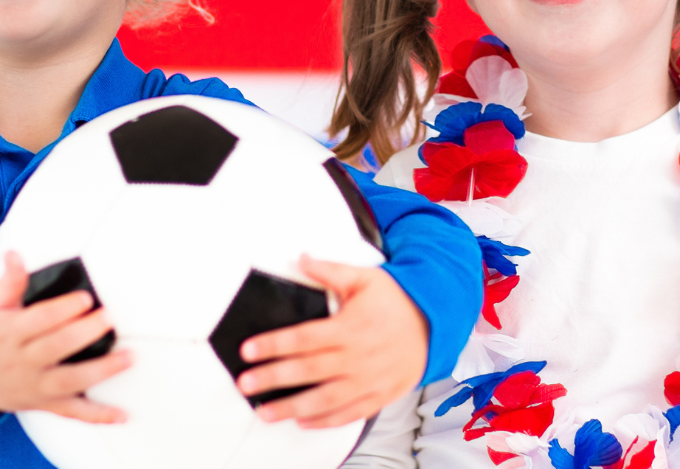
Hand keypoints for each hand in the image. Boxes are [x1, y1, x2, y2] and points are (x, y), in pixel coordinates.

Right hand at [0, 251, 131, 421]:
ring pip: (68, 381)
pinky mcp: (41, 403)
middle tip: (108, 319)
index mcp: (10, 332)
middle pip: (56, 348)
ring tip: (127, 358)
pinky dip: (98, 415)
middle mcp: (22, 361)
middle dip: (84, 333)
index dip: (63, 309)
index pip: (39, 320)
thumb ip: (10, 281)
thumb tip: (15, 254)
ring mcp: (33, 386)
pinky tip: (122, 414)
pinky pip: (71, 412)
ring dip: (100, 371)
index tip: (85, 298)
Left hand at [236, 255, 427, 428]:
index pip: (304, 337)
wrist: (434, 324)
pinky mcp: (378, 396)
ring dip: (292, 407)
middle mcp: (358, 357)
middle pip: (309, 370)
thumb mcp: (365, 278)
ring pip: (325, 399)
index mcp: (350, 327)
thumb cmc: (395, 300)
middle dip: (274, 377)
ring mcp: (368, 380)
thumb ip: (330, 271)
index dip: (274, 344)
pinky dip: (325, 421)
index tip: (248, 349)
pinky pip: (349, 414)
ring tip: (264, 413)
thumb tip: (301, 257)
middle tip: (245, 383)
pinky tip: (302, 422)